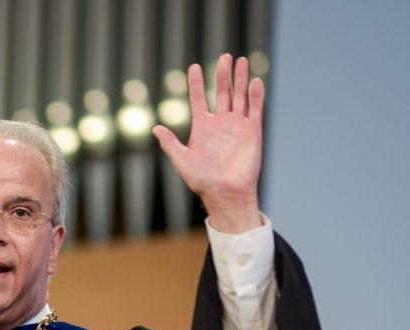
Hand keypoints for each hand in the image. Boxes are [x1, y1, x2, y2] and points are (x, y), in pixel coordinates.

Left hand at [153, 54, 263, 233]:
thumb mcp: (181, 160)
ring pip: (239, 97)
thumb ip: (170, 143)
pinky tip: (254, 80)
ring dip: (240, 79)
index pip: (199, 99)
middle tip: (224, 56)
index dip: (196, 83)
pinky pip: (254, 109)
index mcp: (202, 128)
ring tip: (240, 60)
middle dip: (222, 75)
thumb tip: (155, 128)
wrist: (225, 193)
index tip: (193, 67)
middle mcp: (220, 124)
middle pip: (222, 93)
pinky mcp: (253, 132)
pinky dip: (255, 95)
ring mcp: (237, 126)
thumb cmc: (202, 181)